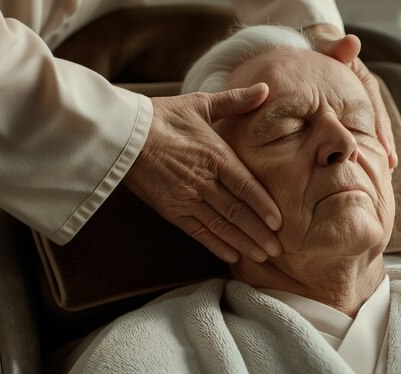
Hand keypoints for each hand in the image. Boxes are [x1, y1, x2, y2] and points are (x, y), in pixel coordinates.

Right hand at [124, 83, 282, 263]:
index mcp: (215, 155)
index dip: (263, 206)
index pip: (246, 186)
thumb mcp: (201, 104)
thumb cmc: (163, 116)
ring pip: (220, 226)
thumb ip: (235, 101)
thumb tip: (265, 88)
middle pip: (237, 212)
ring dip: (242, 243)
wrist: (121, 133)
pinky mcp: (171, 209)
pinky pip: (197, 232)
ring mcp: (186, 198)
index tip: (279, 224)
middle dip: (259, 233)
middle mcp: (203, 180)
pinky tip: (232, 256)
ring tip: (262, 257)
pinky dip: (215, 245)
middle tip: (278, 250)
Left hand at [306, 24, 397, 168]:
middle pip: (378, 123)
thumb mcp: (327, 45)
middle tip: (388, 169)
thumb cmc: (319, 48)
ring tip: (382, 175)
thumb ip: (337, 47)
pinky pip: (361, 133)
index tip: (386, 149)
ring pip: (372, 131)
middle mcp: (366, 96)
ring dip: (378, 151)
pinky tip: (366, 167)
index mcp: (364, 81)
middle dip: (384, 145)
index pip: (375, 107)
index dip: (380, 128)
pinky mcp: (353, 115)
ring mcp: (360, 106)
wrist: (315, 49)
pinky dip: (365, 147)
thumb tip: (352, 43)